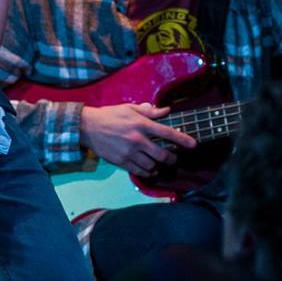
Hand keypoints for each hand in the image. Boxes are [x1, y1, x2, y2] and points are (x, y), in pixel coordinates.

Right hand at [79, 102, 196, 174]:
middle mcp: (137, 139)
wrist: (88, 127)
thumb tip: (166, 110)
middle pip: (162, 154)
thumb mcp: (129, 108)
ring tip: (159, 163)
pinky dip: (148, 172)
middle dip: (172, 158)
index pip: (167, 132)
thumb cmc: (110, 115)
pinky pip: (140, 171)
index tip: (193, 144)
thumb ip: (149, 111)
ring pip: (152, 165)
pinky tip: (150, 170)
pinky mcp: (121, 162)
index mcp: (141, 124)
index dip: (183, 139)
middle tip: (174, 158)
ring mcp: (129, 153)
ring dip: (158, 166)